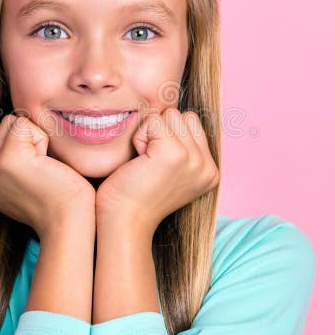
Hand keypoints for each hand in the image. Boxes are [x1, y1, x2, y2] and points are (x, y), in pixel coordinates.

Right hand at [0, 114, 95, 239]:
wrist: (69, 223)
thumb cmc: (62, 201)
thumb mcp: (29, 181)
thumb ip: (17, 161)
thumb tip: (19, 127)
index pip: (3, 136)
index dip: (29, 146)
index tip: (39, 176)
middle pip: (6, 125)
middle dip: (31, 140)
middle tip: (44, 171)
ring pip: (14, 123)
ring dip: (36, 140)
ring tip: (44, 169)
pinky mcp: (6, 159)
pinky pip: (24, 124)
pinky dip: (43, 140)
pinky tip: (46, 167)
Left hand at [95, 108, 219, 234]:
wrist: (124, 221)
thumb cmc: (136, 195)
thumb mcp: (171, 172)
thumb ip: (184, 147)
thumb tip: (178, 113)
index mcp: (210, 171)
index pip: (192, 122)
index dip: (167, 136)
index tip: (157, 166)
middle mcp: (207, 166)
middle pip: (183, 115)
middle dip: (160, 132)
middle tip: (149, 163)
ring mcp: (194, 159)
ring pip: (169, 114)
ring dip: (149, 134)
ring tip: (144, 162)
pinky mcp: (175, 153)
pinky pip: (153, 121)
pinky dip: (139, 137)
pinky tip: (138, 161)